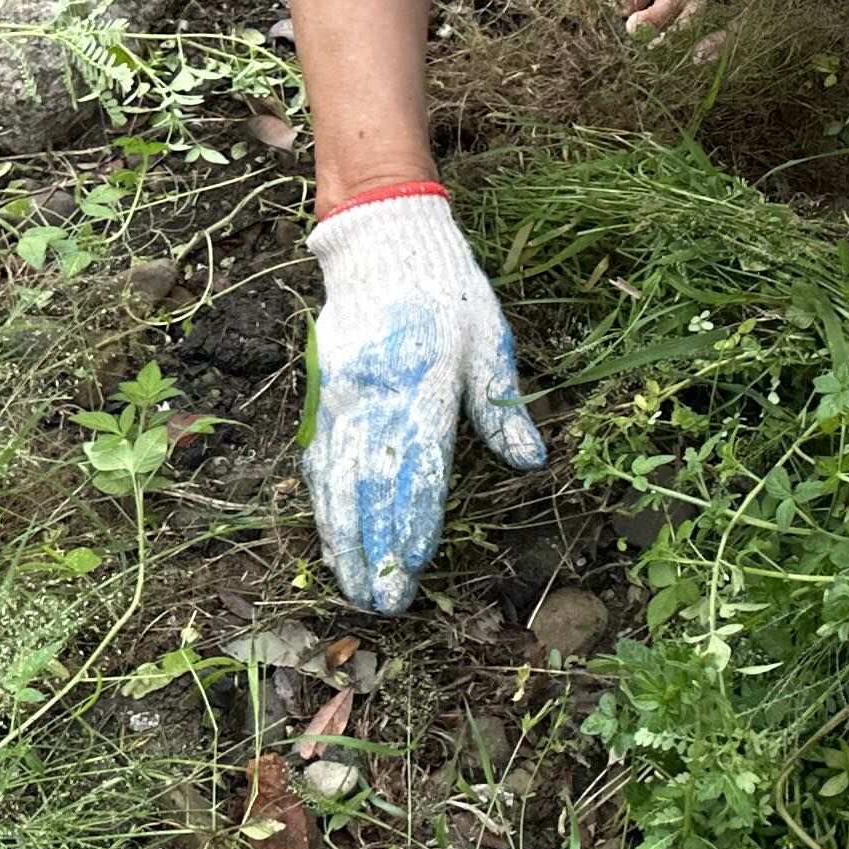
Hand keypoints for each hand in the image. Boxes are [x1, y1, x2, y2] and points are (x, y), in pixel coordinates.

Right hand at [303, 192, 544, 613]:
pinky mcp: (322, 394)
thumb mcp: (489, 339)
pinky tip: (328, 535)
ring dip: (344, 538)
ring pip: (337, 481)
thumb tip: (530, 459)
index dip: (412, 524)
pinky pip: (318, 457)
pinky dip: (321, 502)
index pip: (417, 470)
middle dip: (375, 551)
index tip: (411, 570)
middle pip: (371, 487)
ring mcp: (341, 398)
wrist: (382, 244)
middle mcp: (376, 398)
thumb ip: (502, 405)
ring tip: (351, 587)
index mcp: (424, 386)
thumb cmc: (446, 294)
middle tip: (381, 604)